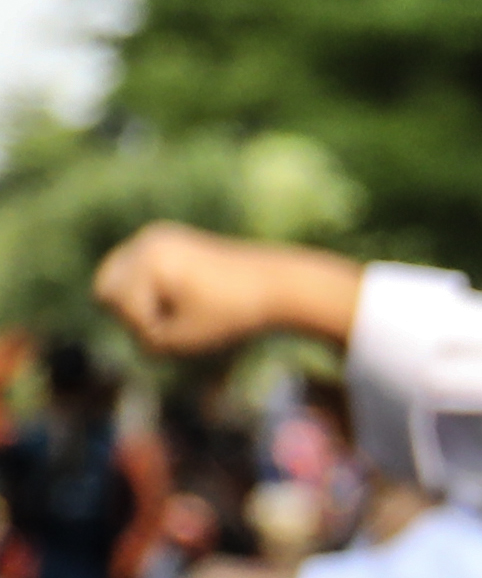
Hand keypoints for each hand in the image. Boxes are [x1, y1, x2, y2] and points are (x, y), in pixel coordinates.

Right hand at [95, 224, 363, 360]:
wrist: (280, 286)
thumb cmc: (232, 315)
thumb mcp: (181, 340)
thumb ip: (141, 337)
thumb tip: (121, 319)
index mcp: (150, 258)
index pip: (117, 306)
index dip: (146, 326)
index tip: (186, 324)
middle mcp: (148, 240)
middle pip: (106, 287)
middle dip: (132, 311)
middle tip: (174, 317)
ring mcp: (158, 237)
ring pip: (118, 281)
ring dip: (141, 302)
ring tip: (182, 307)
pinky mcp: (169, 242)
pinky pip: (138, 274)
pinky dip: (152, 291)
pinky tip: (185, 297)